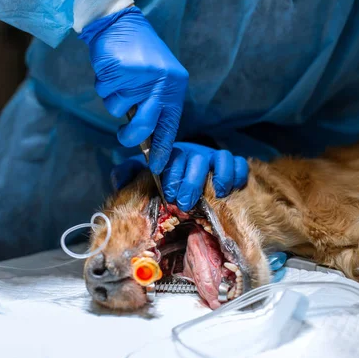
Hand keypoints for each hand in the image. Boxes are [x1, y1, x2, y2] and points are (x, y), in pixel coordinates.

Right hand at [79, 6, 187, 174]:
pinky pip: (105, 94)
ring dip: (114, 99)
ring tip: (120, 80)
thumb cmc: (141, 56)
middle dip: (130, 135)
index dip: (161, 149)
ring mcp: (138, 78)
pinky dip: (104, 86)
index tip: (157, 167)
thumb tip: (148, 140)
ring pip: (118, 109)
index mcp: (173, 87)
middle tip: (124, 134)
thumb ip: (155, 106)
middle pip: (143, 126)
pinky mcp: (117, 71)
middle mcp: (159, 83)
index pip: (169, 126)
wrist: (120, 24)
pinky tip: (112, 71)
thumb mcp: (159, 80)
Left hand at [111, 142, 248, 210]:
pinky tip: (230, 189)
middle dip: (191, 182)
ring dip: (219, 176)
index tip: (168, 194)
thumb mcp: (139, 176)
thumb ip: (127, 174)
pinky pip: (239, 164)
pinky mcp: (230, 166)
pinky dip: (237, 174)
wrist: (180, 180)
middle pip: (197, 160)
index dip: (173, 175)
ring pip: (222, 158)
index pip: (174, 157)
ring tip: (214, 194)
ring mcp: (213, 159)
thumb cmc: (159, 179)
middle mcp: (194, 154)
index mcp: (172, 155)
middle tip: (184, 203)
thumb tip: (119, 181)